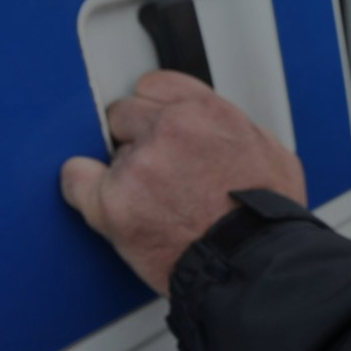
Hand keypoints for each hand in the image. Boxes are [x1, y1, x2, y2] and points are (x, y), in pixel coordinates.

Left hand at [61, 70, 305, 295]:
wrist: (253, 265)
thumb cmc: (269, 220)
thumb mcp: (274, 155)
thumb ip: (239, 131)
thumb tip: (226, 130)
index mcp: (209, 113)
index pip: (157, 85)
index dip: (156, 109)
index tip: (157, 126)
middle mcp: (171, 129)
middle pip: (124, 112)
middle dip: (136, 137)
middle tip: (156, 168)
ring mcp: (139, 164)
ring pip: (110, 152)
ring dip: (125, 172)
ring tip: (154, 203)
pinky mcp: (114, 202)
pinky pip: (76, 182)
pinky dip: (84, 191)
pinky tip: (102, 202)